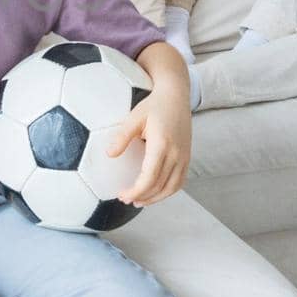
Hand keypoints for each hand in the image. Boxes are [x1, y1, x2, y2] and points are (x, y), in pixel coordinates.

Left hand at [104, 85, 191, 206]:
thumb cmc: (154, 106)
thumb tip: (109, 154)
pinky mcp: (187, 157)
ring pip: (172, 188)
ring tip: (139, 200)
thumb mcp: (134, 117)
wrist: (176, 96)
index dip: (136, 191)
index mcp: (162, 145)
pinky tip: (155, 192)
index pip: (149, 178)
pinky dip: (167, 191)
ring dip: (155, 198)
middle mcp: (176, 154)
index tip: (122, 194)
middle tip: (125, 199)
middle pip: (160, 186)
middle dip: (142, 197)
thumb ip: (122, 136)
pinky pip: (180, 181)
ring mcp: (184, 156)